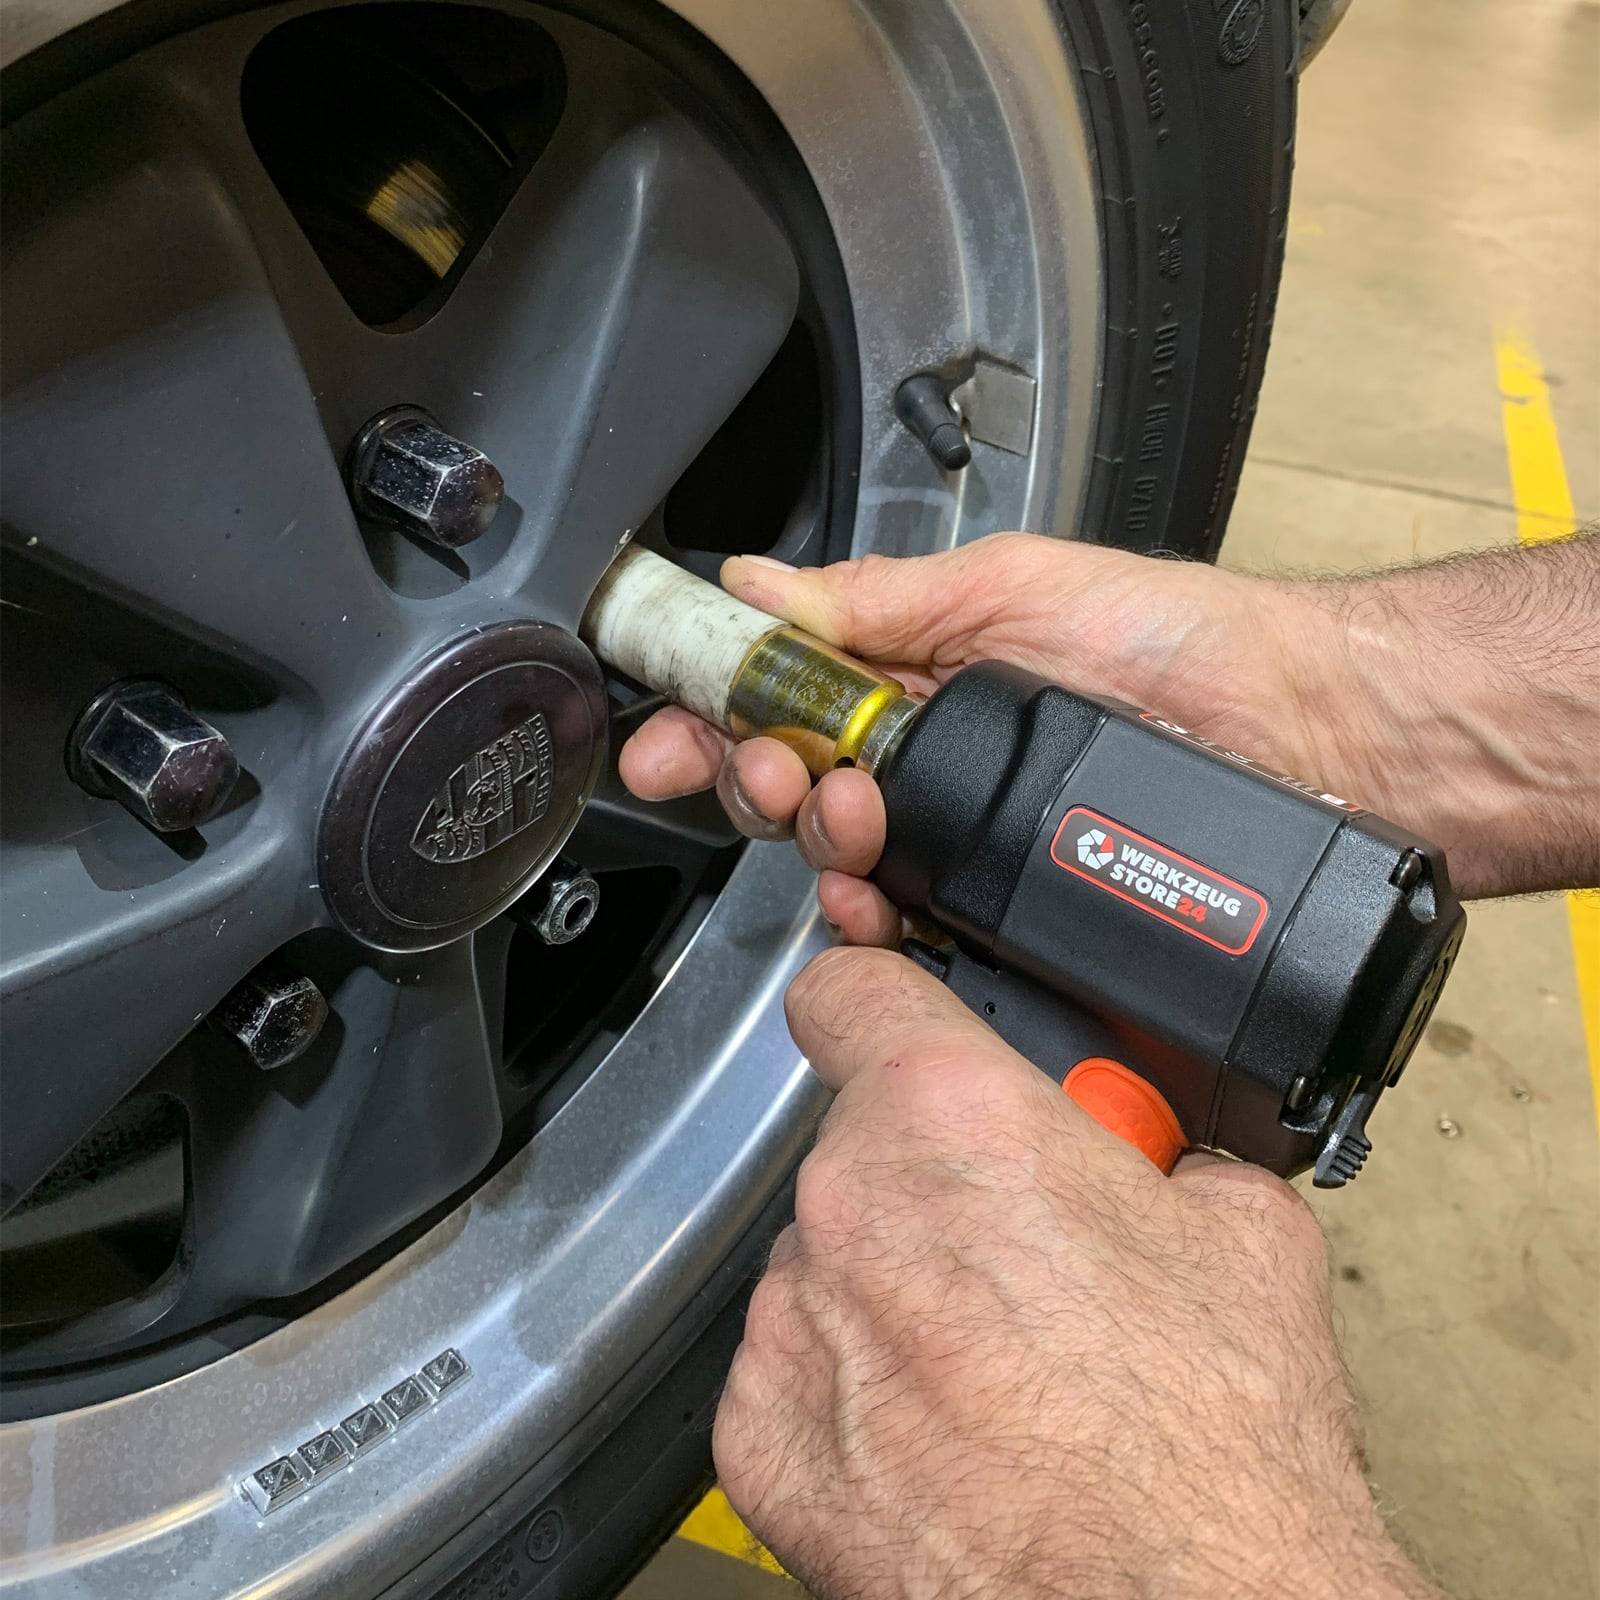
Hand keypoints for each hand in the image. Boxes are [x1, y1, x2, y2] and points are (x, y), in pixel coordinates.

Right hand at [620, 532, 1599, 903]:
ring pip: (836, 861)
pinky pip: (905, 929)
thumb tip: (755, 585)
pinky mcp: (999, 910)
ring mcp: (960, 838)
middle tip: (772, 773)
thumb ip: (879, 597)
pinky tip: (869, 902)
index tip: (665, 735)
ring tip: (847, 816)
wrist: (1306, 734)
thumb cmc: (1178, 645)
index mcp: (917, 670)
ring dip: (811, 843)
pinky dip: (867, 921)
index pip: (780, 694)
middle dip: (752, 781)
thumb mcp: (1014, 585)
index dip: (711, 714)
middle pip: (788, 784)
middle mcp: (926, 757)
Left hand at [714, 946, 1443, 1599]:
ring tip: (995, 1364)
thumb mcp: (1245, 1233)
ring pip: (825, 1261)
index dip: (877, 1001)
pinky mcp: (759, 1435)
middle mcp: (848, 1204)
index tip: (890, 1023)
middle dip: (933, 1181)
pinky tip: (942, 1433)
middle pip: (860, 1147)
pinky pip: (793, 1371)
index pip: (847, 992)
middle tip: (1018, 1250)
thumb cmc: (1211, 1449)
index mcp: (951, 1114)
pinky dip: (851, 1391)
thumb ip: (1164, 1154)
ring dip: (891, 1289)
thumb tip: (1161, 1160)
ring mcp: (791, 1323)